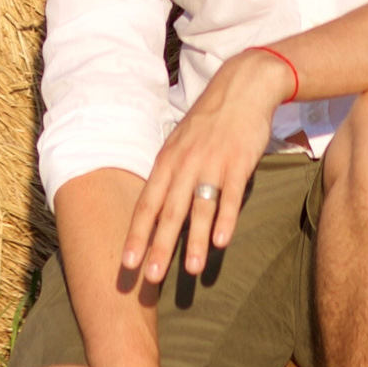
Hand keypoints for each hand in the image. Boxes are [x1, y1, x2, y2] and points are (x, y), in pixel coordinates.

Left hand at [121, 49, 291, 284]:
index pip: (147, 205)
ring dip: (194, 240)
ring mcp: (211, 164)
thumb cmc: (209, 121)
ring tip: (190, 270)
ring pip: (200, 208)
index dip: (136, 235)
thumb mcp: (180, 143)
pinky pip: (230, 195)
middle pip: (169, 212)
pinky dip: (225, 219)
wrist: (241, 88)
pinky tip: (222, 242)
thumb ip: (170, 174)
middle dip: (158, 246)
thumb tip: (158, 207)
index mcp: (167, 162)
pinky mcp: (238, 163)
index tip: (126, 264)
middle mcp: (185, 165)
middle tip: (150, 278)